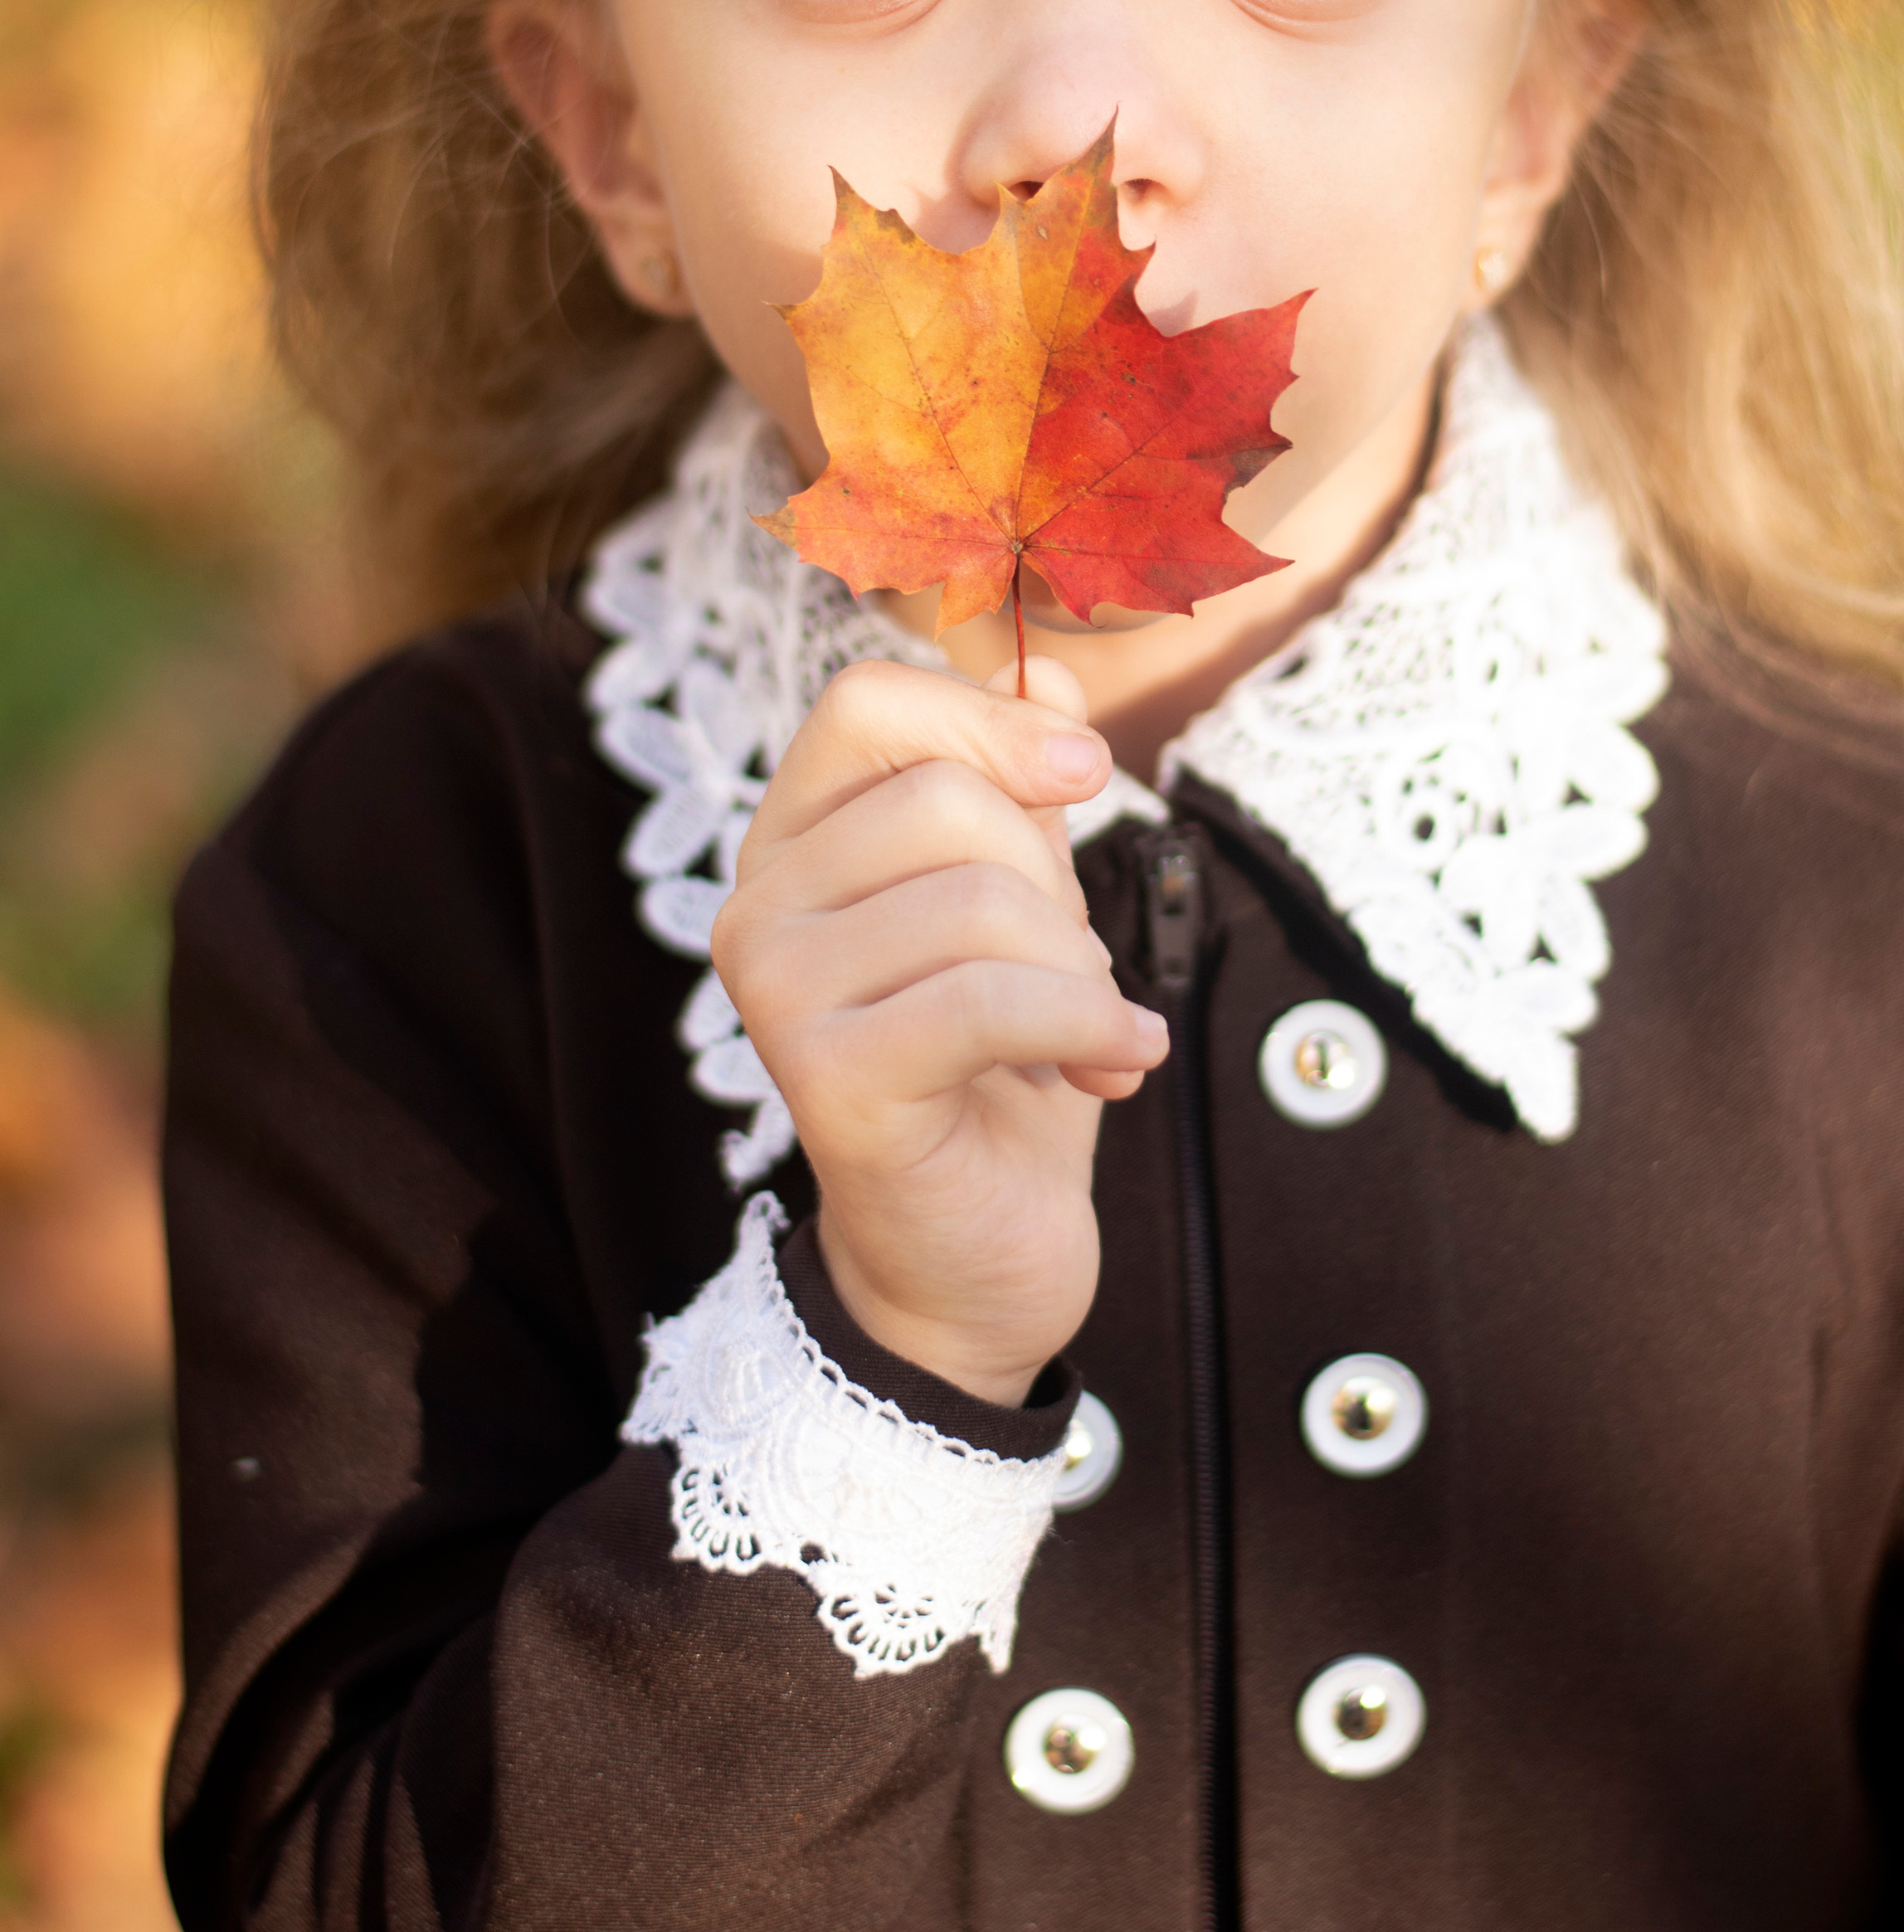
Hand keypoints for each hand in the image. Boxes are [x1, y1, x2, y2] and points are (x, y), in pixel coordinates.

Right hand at [714, 654, 1167, 1404]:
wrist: (978, 1259)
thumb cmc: (1000, 1073)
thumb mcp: (1029, 906)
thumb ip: (1024, 789)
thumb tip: (1055, 671)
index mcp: (794, 843)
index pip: (868, 703)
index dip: (988, 718)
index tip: (1082, 774)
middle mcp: (755, 906)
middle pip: (946, 801)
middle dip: (1056, 883)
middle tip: (1077, 969)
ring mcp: (776, 994)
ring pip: (980, 900)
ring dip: (1078, 970)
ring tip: (1087, 1031)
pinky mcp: (825, 1080)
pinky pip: (988, 999)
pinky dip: (1088, 1024)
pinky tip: (1119, 1065)